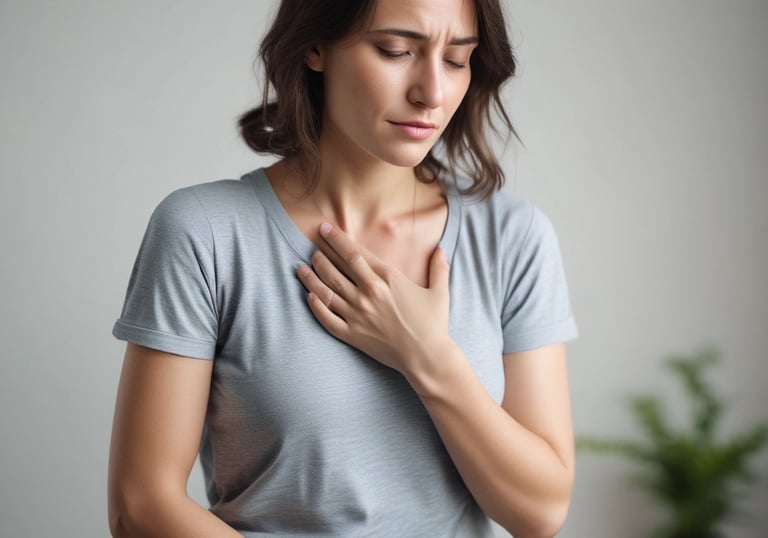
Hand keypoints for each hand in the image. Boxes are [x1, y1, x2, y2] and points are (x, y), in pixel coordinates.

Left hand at [297, 222, 453, 375]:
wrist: (427, 357)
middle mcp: (368, 293)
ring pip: (326, 290)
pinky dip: (315, 305)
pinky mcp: (352, 334)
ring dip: (312, 277)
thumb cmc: (434, 324)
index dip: (337, 239)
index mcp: (387, 278)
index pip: (354, 253)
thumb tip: (441, 248)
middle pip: (336, 268)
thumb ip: (438, 267)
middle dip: (321, 254)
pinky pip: (327, 318)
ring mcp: (357, 314)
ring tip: (302, 267)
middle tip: (312, 245)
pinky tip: (308, 296)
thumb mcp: (439, 291)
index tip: (324, 229)